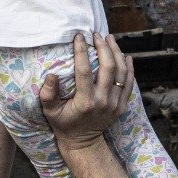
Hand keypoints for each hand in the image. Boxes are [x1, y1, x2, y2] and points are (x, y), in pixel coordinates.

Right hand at [39, 33, 131, 150]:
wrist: (83, 143)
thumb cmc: (63, 124)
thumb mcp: (50, 112)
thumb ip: (48, 94)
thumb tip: (52, 74)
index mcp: (85, 102)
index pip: (84, 70)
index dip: (81, 51)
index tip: (79, 37)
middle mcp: (103, 102)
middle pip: (108, 67)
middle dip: (103, 47)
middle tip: (96, 35)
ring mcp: (115, 104)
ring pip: (121, 72)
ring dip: (117, 53)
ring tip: (110, 39)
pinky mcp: (122, 106)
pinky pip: (129, 83)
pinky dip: (129, 68)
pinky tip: (125, 55)